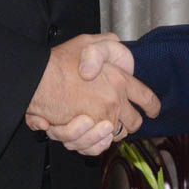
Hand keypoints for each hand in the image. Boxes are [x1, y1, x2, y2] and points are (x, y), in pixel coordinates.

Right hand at [25, 33, 157, 154]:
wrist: (36, 79)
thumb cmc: (59, 61)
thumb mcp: (88, 42)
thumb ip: (108, 44)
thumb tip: (121, 54)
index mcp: (120, 80)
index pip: (147, 98)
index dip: (152, 106)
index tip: (152, 110)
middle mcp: (114, 102)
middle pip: (135, 122)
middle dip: (131, 121)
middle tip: (122, 116)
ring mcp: (100, 119)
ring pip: (115, 135)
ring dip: (110, 132)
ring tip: (100, 124)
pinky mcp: (84, 133)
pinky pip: (98, 146)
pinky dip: (95, 144)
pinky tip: (89, 134)